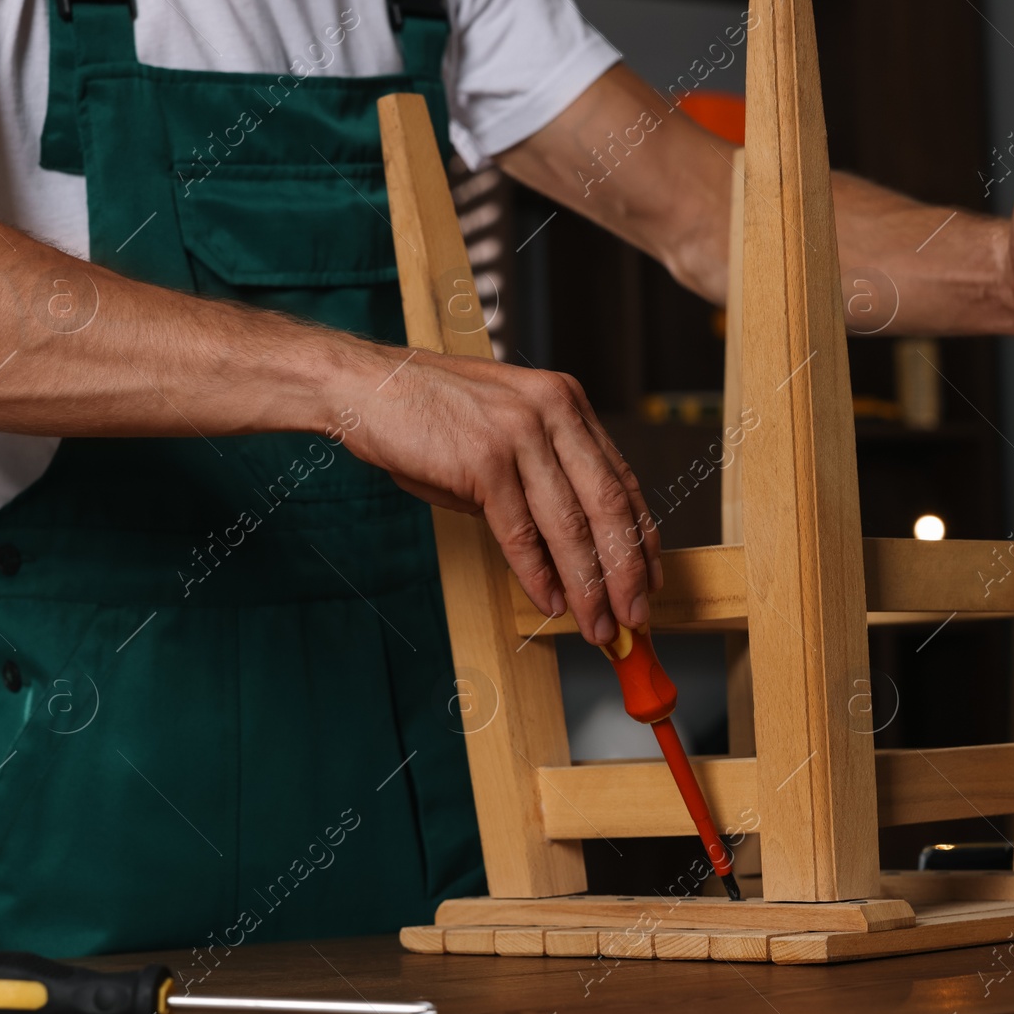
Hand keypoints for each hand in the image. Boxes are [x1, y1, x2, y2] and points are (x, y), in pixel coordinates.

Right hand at [342, 348, 661, 645]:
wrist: (363, 387)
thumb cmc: (427, 413)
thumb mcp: (502, 435)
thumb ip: (541, 481)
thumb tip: (570, 553)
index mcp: (565, 402)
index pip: (620, 478)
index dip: (641, 535)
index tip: (650, 577)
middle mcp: (553, 411)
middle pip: (608, 505)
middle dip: (625, 570)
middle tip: (635, 615)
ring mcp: (520, 433)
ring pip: (570, 526)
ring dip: (588, 586)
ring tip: (597, 625)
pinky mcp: (484, 460)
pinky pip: (520, 532)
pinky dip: (538, 575)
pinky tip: (551, 603)